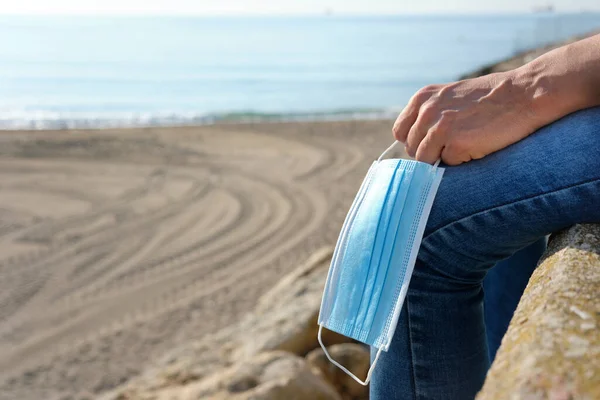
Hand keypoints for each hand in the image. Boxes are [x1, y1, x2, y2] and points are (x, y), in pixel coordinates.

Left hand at [392, 71, 544, 165]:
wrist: (522, 94)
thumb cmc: (487, 98)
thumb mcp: (448, 96)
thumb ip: (428, 114)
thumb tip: (410, 142)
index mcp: (422, 99)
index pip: (400, 132)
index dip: (414, 141)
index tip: (429, 142)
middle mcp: (427, 112)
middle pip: (412, 149)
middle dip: (429, 152)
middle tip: (454, 143)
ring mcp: (440, 129)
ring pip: (425, 160)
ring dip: (442, 158)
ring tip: (464, 143)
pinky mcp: (456, 145)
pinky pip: (447, 164)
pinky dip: (460, 160)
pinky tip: (476, 145)